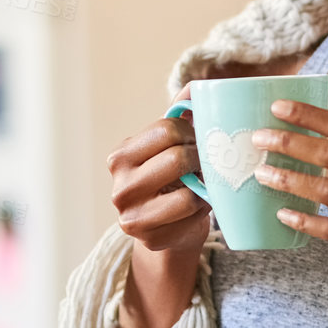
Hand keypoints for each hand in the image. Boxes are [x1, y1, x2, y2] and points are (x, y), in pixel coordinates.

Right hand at [105, 82, 210, 256]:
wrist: (166, 228)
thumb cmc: (170, 178)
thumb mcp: (169, 146)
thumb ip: (181, 114)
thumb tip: (198, 87)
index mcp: (121, 157)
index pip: (167, 129)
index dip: (192, 132)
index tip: (199, 140)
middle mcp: (120, 187)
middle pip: (177, 158)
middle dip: (201, 158)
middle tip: (208, 163)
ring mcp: (132, 218)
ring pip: (188, 193)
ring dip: (205, 187)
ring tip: (205, 183)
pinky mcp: (152, 240)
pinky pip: (194, 218)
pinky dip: (203, 209)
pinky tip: (199, 206)